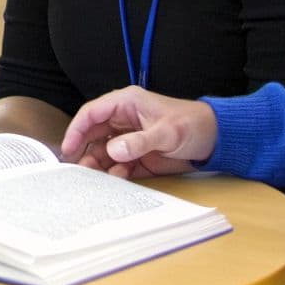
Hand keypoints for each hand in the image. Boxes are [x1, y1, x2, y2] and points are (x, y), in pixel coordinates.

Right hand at [60, 86, 217, 179]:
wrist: (215, 140)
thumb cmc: (192, 125)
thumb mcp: (166, 132)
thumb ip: (139, 142)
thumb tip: (113, 151)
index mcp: (126, 103)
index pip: (92, 114)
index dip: (76, 130)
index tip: (68, 149)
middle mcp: (123, 120)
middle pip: (93, 135)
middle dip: (84, 152)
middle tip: (78, 171)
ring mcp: (130, 139)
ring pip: (103, 153)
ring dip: (98, 166)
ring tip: (95, 179)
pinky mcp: (138, 157)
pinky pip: (119, 166)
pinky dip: (115, 174)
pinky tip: (117, 180)